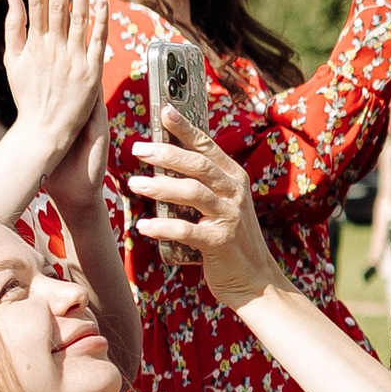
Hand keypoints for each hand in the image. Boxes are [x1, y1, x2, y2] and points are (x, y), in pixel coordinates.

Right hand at [2, 0, 108, 167]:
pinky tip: (101, 0)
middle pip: (57, 2)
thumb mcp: (12, 61)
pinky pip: (97, 40)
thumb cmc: (28, 95)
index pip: (36, 0)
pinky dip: (100, 20)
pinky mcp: (91, 71)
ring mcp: (73, 59)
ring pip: (78, 16)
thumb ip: (13, 27)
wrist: (45, 129)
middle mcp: (53, 47)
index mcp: (33, 43)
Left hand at [126, 110, 279, 307]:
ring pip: (193, 192)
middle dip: (167, 153)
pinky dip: (163, 227)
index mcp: (234, 178)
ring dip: (161, 186)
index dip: (186, 127)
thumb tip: (166, 159)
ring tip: (135, 184)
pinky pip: (187, 230)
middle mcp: (235, 193)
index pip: (208, 146)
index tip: (165, 110)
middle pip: (198, 165)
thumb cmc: (231, 239)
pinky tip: (144, 226)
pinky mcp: (220, 242)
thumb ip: (203, 183)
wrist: (256, 280)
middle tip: (138, 148)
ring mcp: (229, 217)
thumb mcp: (224, 204)